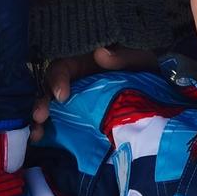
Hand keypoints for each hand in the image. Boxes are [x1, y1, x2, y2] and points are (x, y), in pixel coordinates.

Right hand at [39, 44, 153, 130]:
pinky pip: (62, 124)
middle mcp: (74, 82)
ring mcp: (76, 101)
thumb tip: (100, 54)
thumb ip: (123, 56)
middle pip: (49, 91)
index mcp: (83, 63)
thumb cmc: (146, 66)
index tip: (62, 96)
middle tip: (39, 117)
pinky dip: (52, 133)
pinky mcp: (81, 119)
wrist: (160, 88)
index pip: (62, 68)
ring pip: (51, 109)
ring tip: (36, 135)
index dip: (58, 80)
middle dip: (42, 103)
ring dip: (41, 121)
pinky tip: (43, 141)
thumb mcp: (140, 57)